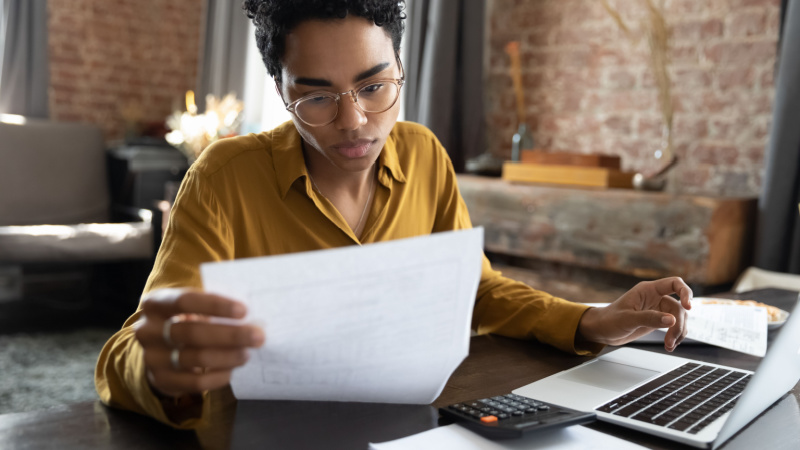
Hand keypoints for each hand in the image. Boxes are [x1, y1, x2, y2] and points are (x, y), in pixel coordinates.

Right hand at [134, 288, 264, 397]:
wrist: (160, 351)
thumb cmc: (185, 320)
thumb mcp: (191, 308)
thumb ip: (213, 307)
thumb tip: (252, 312)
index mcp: (155, 304)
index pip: (185, 301)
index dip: (215, 305)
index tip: (243, 310)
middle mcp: (147, 330)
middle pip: (192, 332)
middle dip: (230, 335)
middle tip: (257, 336)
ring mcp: (151, 357)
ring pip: (196, 358)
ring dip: (227, 356)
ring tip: (247, 353)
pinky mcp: (161, 380)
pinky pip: (194, 383)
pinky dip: (218, 376)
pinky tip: (232, 370)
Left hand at [577, 277, 692, 351]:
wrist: (602, 331)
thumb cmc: (609, 320)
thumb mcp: (628, 319)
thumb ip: (649, 318)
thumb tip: (671, 320)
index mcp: (647, 290)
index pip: (674, 283)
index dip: (685, 292)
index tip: (688, 307)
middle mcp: (655, 298)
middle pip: (679, 307)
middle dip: (678, 324)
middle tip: (670, 340)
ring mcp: (657, 309)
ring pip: (679, 318)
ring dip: (678, 332)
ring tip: (669, 346)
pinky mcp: (657, 321)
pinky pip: (674, 326)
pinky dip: (675, 336)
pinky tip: (670, 345)